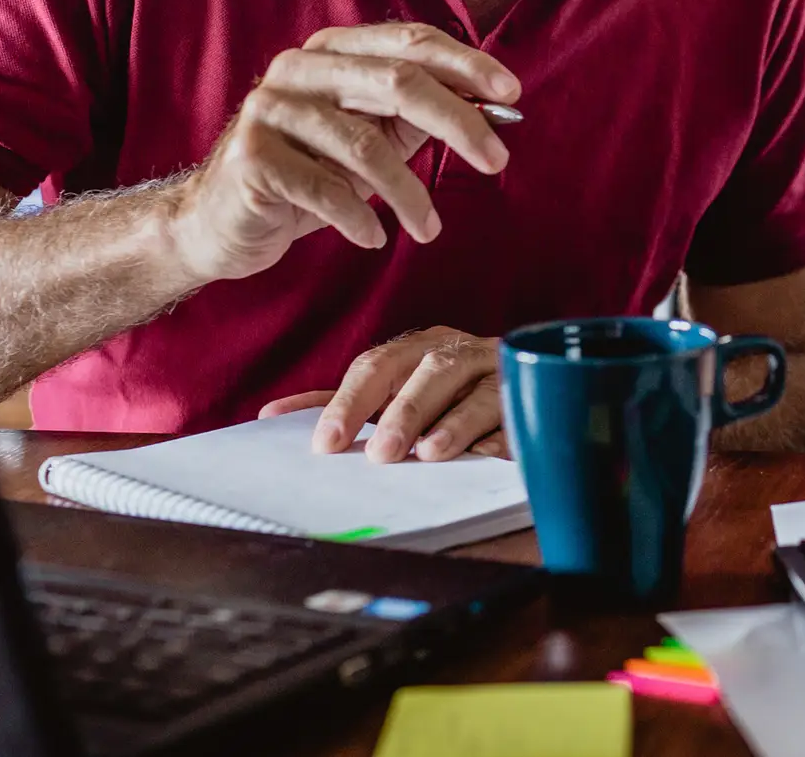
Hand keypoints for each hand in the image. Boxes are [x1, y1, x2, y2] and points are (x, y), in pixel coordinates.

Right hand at [166, 23, 517, 286]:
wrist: (223, 221)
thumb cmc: (313, 173)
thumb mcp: (373, 137)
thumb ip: (421, 115)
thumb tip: (496, 106)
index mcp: (335, 51)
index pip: (411, 41)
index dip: (466, 64)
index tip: (512, 94)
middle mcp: (298, 68)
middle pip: (398, 82)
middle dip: (458, 123)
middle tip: (498, 161)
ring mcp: (269, 109)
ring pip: (365, 145)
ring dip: (411, 195)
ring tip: (429, 229)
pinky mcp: (250, 157)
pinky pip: (325, 189)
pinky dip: (360, 218)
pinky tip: (373, 237)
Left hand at [260, 326, 508, 462]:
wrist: (524, 371)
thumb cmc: (442, 392)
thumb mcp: (390, 392)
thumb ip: (341, 402)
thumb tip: (271, 415)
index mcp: (420, 347)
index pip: (378, 365)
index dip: (352, 401)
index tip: (328, 442)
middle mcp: (461, 352)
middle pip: (432, 370)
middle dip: (406, 411)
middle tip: (382, 454)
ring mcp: (500, 373)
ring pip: (481, 389)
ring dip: (456, 421)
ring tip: (431, 453)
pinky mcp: (533, 399)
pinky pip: (522, 415)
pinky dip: (505, 435)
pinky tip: (489, 456)